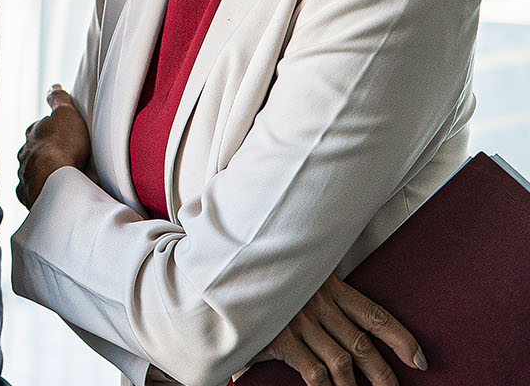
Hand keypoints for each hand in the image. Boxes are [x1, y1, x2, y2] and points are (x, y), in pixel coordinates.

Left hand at [16, 84, 90, 207]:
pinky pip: (32, 193)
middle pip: (33, 151)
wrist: (53, 179)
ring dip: (42, 174)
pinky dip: (40, 193)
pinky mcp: (28, 195)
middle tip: (61, 158)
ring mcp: (24, 175)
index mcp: (33, 134)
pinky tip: (50, 195)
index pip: (38, 128)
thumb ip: (59, 100)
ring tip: (58, 180)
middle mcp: (24, 154)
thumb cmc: (63, 145)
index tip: (58, 133)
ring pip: (31, 172)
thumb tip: (54, 86)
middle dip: (43, 154)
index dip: (48, 129)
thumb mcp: (66, 114)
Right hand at [249, 274, 426, 385]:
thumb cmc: (264, 273)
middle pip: (362, 345)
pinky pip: (313, 371)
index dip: (401, 339)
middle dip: (384, 374)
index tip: (420, 360)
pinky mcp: (280, 337)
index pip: (375, 315)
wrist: (225, 271)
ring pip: (342, 362)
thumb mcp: (298, 275)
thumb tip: (343, 316)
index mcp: (328, 286)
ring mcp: (299, 321)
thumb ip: (320, 296)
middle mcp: (318, 304)